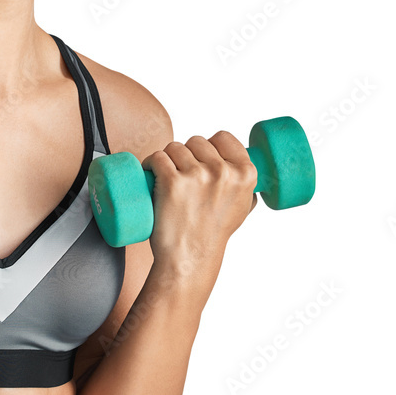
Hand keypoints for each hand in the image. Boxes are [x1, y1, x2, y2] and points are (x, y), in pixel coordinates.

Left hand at [141, 131, 257, 275]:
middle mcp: (223, 171)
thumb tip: (243, 169)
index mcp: (245, 173)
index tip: (200, 157)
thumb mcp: (242, 207)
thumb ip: (245, 187)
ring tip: (165, 177)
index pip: (223, 137)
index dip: (209, 145)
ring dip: (167, 159)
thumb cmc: (213, 234)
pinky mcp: (172, 182)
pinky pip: (158, 156)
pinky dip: (150, 163)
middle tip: (180, 175)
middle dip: (186, 154)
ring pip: (174, 147)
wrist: (190, 257)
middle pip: (196, 141)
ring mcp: (197, 175)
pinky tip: (150, 172)